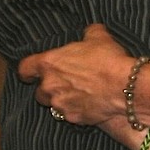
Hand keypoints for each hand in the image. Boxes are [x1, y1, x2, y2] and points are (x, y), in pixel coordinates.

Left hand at [19, 23, 133, 124]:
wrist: (124, 87)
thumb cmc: (108, 60)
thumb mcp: (99, 38)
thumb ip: (89, 33)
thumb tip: (91, 31)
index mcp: (50, 63)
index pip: (25, 68)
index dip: (27, 71)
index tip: (29, 74)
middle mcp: (50, 86)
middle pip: (39, 91)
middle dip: (50, 88)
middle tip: (66, 84)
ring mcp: (61, 104)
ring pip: (54, 105)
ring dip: (62, 100)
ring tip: (79, 95)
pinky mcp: (74, 118)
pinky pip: (71, 115)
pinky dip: (78, 111)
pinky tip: (91, 105)